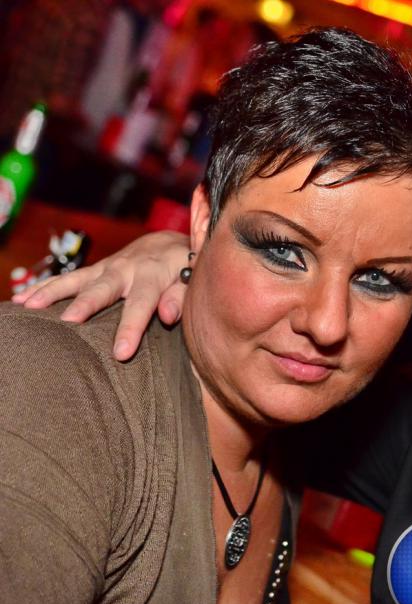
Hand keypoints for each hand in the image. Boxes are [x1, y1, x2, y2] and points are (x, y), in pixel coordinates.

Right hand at [12, 231, 189, 359]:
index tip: (120, 353)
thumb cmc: (184, 267)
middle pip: (102, 289)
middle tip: (67, 323)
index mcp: (153, 275)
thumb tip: (168, 317)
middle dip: (85, 306)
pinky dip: (44, 286)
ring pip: (76, 280)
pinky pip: (68, 278)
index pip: (142, 304)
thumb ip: (181, 296)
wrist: (170, 243)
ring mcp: (107, 268)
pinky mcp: (96, 270)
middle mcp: (126, 269)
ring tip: (28, 306)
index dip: (131, 328)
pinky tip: (21, 298)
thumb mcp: (191, 278)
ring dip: (51, 292)